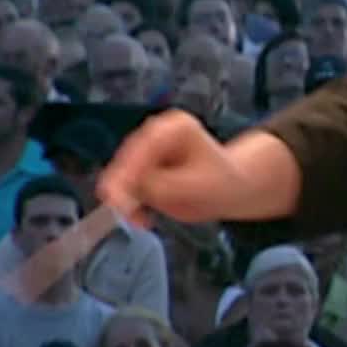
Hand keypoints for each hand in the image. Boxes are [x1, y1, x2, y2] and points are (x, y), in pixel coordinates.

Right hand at [96, 110, 252, 224]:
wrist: (230, 189)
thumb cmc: (220, 184)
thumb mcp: (195, 187)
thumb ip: (159, 188)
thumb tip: (125, 194)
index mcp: (174, 127)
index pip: (140, 148)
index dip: (125, 174)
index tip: (116, 199)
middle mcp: (156, 132)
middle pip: (125, 160)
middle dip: (123, 190)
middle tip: (126, 214)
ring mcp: (147, 149)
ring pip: (120, 175)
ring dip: (127, 200)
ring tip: (142, 220)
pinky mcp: (141, 167)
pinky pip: (125, 187)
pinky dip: (131, 204)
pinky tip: (143, 217)